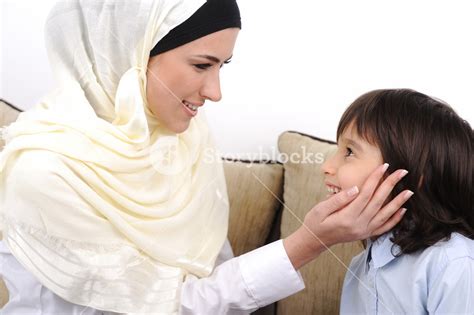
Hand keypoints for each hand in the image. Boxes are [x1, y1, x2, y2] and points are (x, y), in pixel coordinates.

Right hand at [283, 163, 412, 268]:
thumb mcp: (321, 209)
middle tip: (402, 172)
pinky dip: (394, 220)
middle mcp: (358, 225)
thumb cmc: (315, 222)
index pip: (365, 194)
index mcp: (347, 217)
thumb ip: (339, 199)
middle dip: (391, 185)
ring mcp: (363, 231)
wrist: (314, 241)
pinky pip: (383, 228)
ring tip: (409, 191)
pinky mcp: (365, 234)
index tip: (384, 166)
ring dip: (398, 202)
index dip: (375, 179)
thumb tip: (356, 188)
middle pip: (378, 202)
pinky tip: (402, 210)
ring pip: (385, 215)